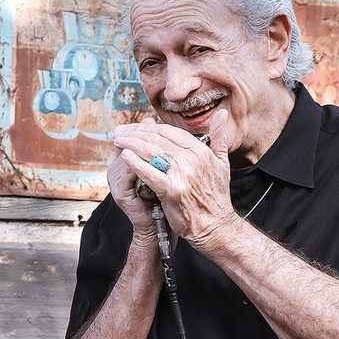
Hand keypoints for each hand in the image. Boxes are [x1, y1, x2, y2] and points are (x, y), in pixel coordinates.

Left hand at [109, 111, 237, 249]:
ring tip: (116, 141)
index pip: (169, 131)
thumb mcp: (221, 163)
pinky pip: (150, 172)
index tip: (133, 127)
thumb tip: (221, 113)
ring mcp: (182, 175)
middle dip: (134, 133)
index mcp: (201, 151)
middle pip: (156, 138)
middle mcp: (192, 159)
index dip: (147, 127)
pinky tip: (124, 156)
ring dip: (130, 144)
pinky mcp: (172, 191)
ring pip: (151, 152)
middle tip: (118, 132)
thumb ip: (219, 138)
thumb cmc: (216, 196)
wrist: (216, 226)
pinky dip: (135, 162)